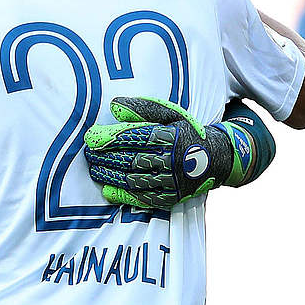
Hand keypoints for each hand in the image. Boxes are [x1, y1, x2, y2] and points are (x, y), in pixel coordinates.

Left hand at [83, 97, 254, 208]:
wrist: (216, 157)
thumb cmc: (186, 131)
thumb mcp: (171, 114)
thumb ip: (143, 109)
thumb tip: (113, 105)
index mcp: (171, 136)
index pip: (134, 137)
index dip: (109, 138)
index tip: (90, 138)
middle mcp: (173, 159)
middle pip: (131, 160)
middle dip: (105, 158)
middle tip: (88, 154)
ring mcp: (173, 181)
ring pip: (135, 180)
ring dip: (110, 176)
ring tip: (94, 169)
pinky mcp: (172, 197)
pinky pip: (144, 198)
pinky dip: (123, 195)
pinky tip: (108, 190)